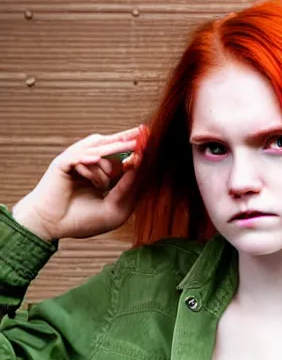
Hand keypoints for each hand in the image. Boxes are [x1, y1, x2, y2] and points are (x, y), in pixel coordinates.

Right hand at [12, 126, 146, 240]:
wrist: (51, 227)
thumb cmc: (82, 220)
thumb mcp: (114, 206)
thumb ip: (127, 188)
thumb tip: (139, 166)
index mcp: (104, 173)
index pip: (123, 159)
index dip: (137, 152)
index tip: (152, 142)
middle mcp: (91, 163)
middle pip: (112, 146)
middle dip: (127, 139)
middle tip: (143, 131)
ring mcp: (77, 161)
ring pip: (99, 151)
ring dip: (106, 168)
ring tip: (102, 184)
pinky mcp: (63, 163)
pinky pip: (80, 158)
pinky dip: (89, 166)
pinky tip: (94, 166)